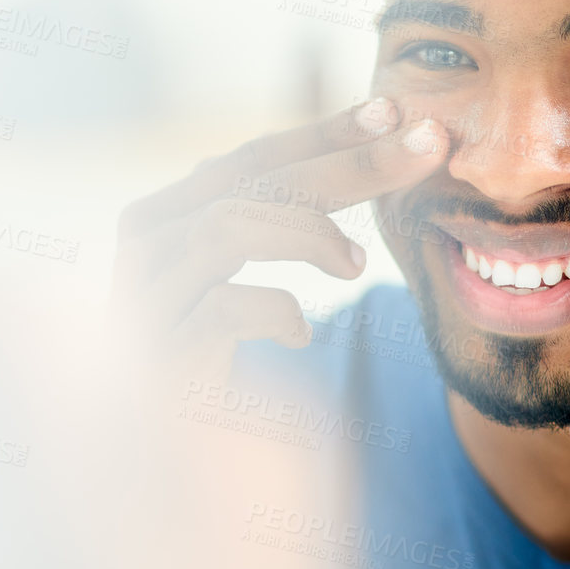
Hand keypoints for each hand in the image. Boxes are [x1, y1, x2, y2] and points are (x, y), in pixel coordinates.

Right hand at [111, 99, 448, 386]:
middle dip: (347, 162)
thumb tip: (360, 148)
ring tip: (355, 265)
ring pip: (228, 226)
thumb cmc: (200, 355)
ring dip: (308, 232)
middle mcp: (146, 245)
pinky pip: (222, 308)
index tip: (393, 111)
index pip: (252, 159)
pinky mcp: (158, 354)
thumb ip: (271, 216)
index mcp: (166, 215)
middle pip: (253, 182)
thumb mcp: (231, 277)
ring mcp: (146, 298)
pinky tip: (301, 335)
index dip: (324, 133)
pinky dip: (276, 311)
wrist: (148, 457)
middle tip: (424, 147)